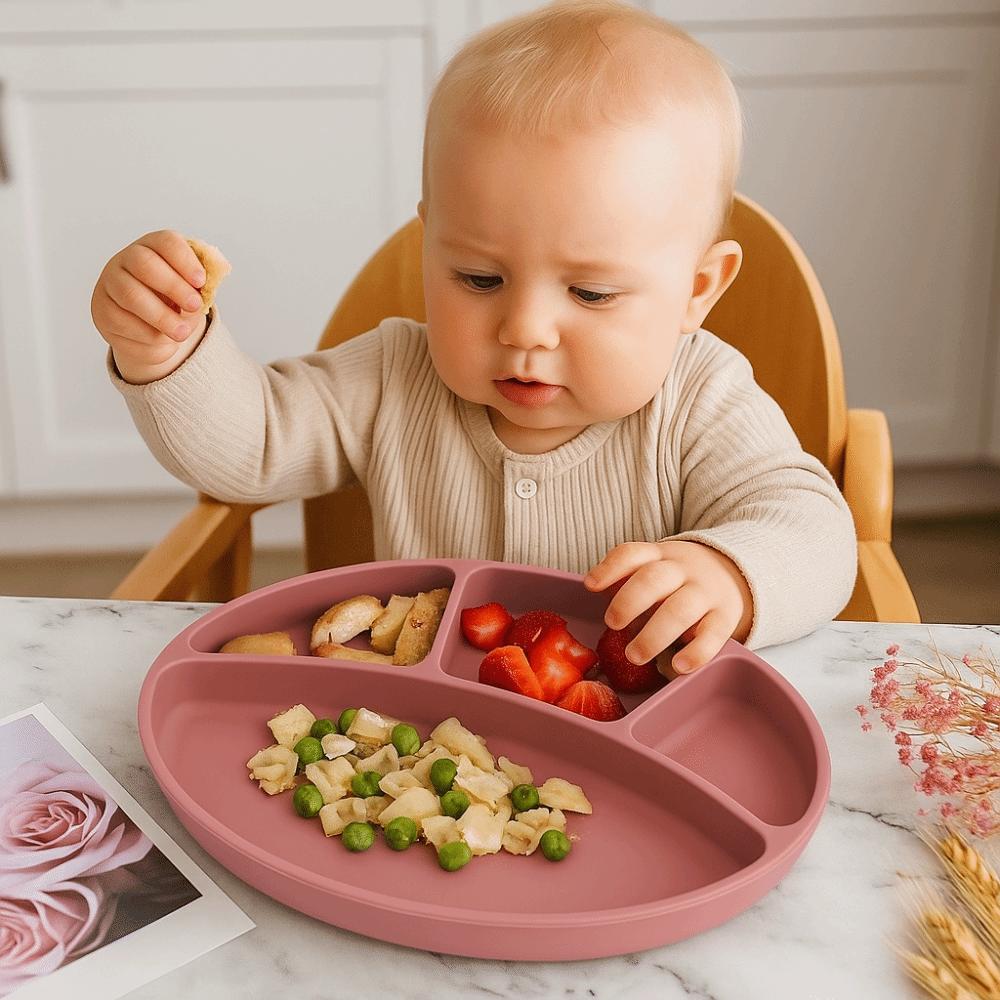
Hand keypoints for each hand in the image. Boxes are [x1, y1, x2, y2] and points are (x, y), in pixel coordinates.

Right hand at [91, 230, 210, 383]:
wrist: (149, 325)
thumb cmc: (175, 300)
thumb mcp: (191, 290)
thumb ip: (200, 286)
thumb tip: (210, 284)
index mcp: (153, 247)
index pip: (166, 242)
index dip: (184, 260)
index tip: (201, 281)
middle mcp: (126, 260)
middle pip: (144, 264)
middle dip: (173, 286)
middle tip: (195, 306)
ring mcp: (109, 285)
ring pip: (131, 296)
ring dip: (161, 317)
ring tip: (182, 332)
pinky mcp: (102, 311)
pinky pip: (123, 323)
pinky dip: (148, 336)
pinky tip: (164, 340)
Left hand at [583, 540, 753, 673]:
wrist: (733, 572)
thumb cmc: (678, 578)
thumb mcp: (656, 567)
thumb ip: (629, 580)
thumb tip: (599, 595)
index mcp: (659, 556)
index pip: (632, 553)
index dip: (610, 568)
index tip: (591, 586)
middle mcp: (682, 570)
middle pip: (653, 579)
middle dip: (628, 602)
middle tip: (612, 624)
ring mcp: (706, 593)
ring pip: (680, 609)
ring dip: (654, 635)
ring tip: (633, 655)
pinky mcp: (725, 618)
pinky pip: (713, 635)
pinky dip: (696, 653)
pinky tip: (678, 666)